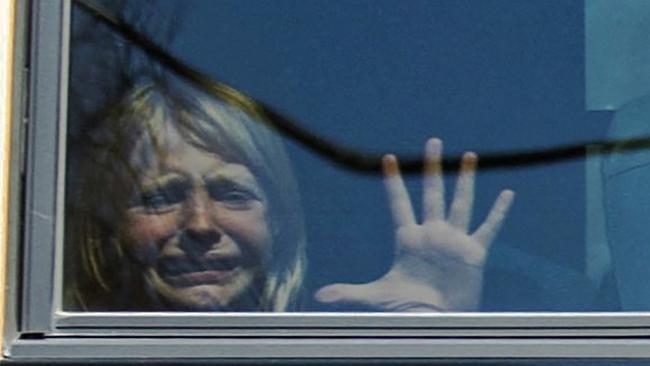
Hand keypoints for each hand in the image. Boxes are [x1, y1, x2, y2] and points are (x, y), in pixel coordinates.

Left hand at [315, 138, 513, 311]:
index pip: (399, 202)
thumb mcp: (375, 295)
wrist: (433, 321)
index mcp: (408, 237)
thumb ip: (348, 292)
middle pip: (432, 192)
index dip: (393, 182)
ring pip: (461, 202)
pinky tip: (507, 194)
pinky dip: (498, 212)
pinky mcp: (473, 252)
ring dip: (465, 179)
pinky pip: (488, 227)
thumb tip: (318, 296)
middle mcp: (431, 233)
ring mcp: (453, 240)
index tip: (388, 158)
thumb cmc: (404, 308)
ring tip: (469, 156)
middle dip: (432, 167)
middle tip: (433, 142)